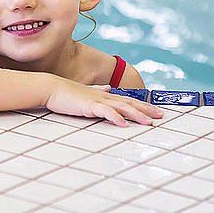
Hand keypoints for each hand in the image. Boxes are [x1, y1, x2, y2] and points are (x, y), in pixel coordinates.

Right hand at [45, 78, 164, 126]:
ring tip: (148, 122)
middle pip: (130, 102)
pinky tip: (123, 124)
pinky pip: (105, 112)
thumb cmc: (68, 92)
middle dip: (146, 109)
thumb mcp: (87, 92)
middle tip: (161, 115)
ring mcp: (98, 100)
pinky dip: (115, 117)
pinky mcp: (89, 105)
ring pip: (122, 107)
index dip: (143, 104)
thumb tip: (108, 88)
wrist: (52, 88)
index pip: (128, 99)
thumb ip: (99, 90)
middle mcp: (105, 96)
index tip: (156, 110)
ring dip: (136, 114)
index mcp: (105, 95)